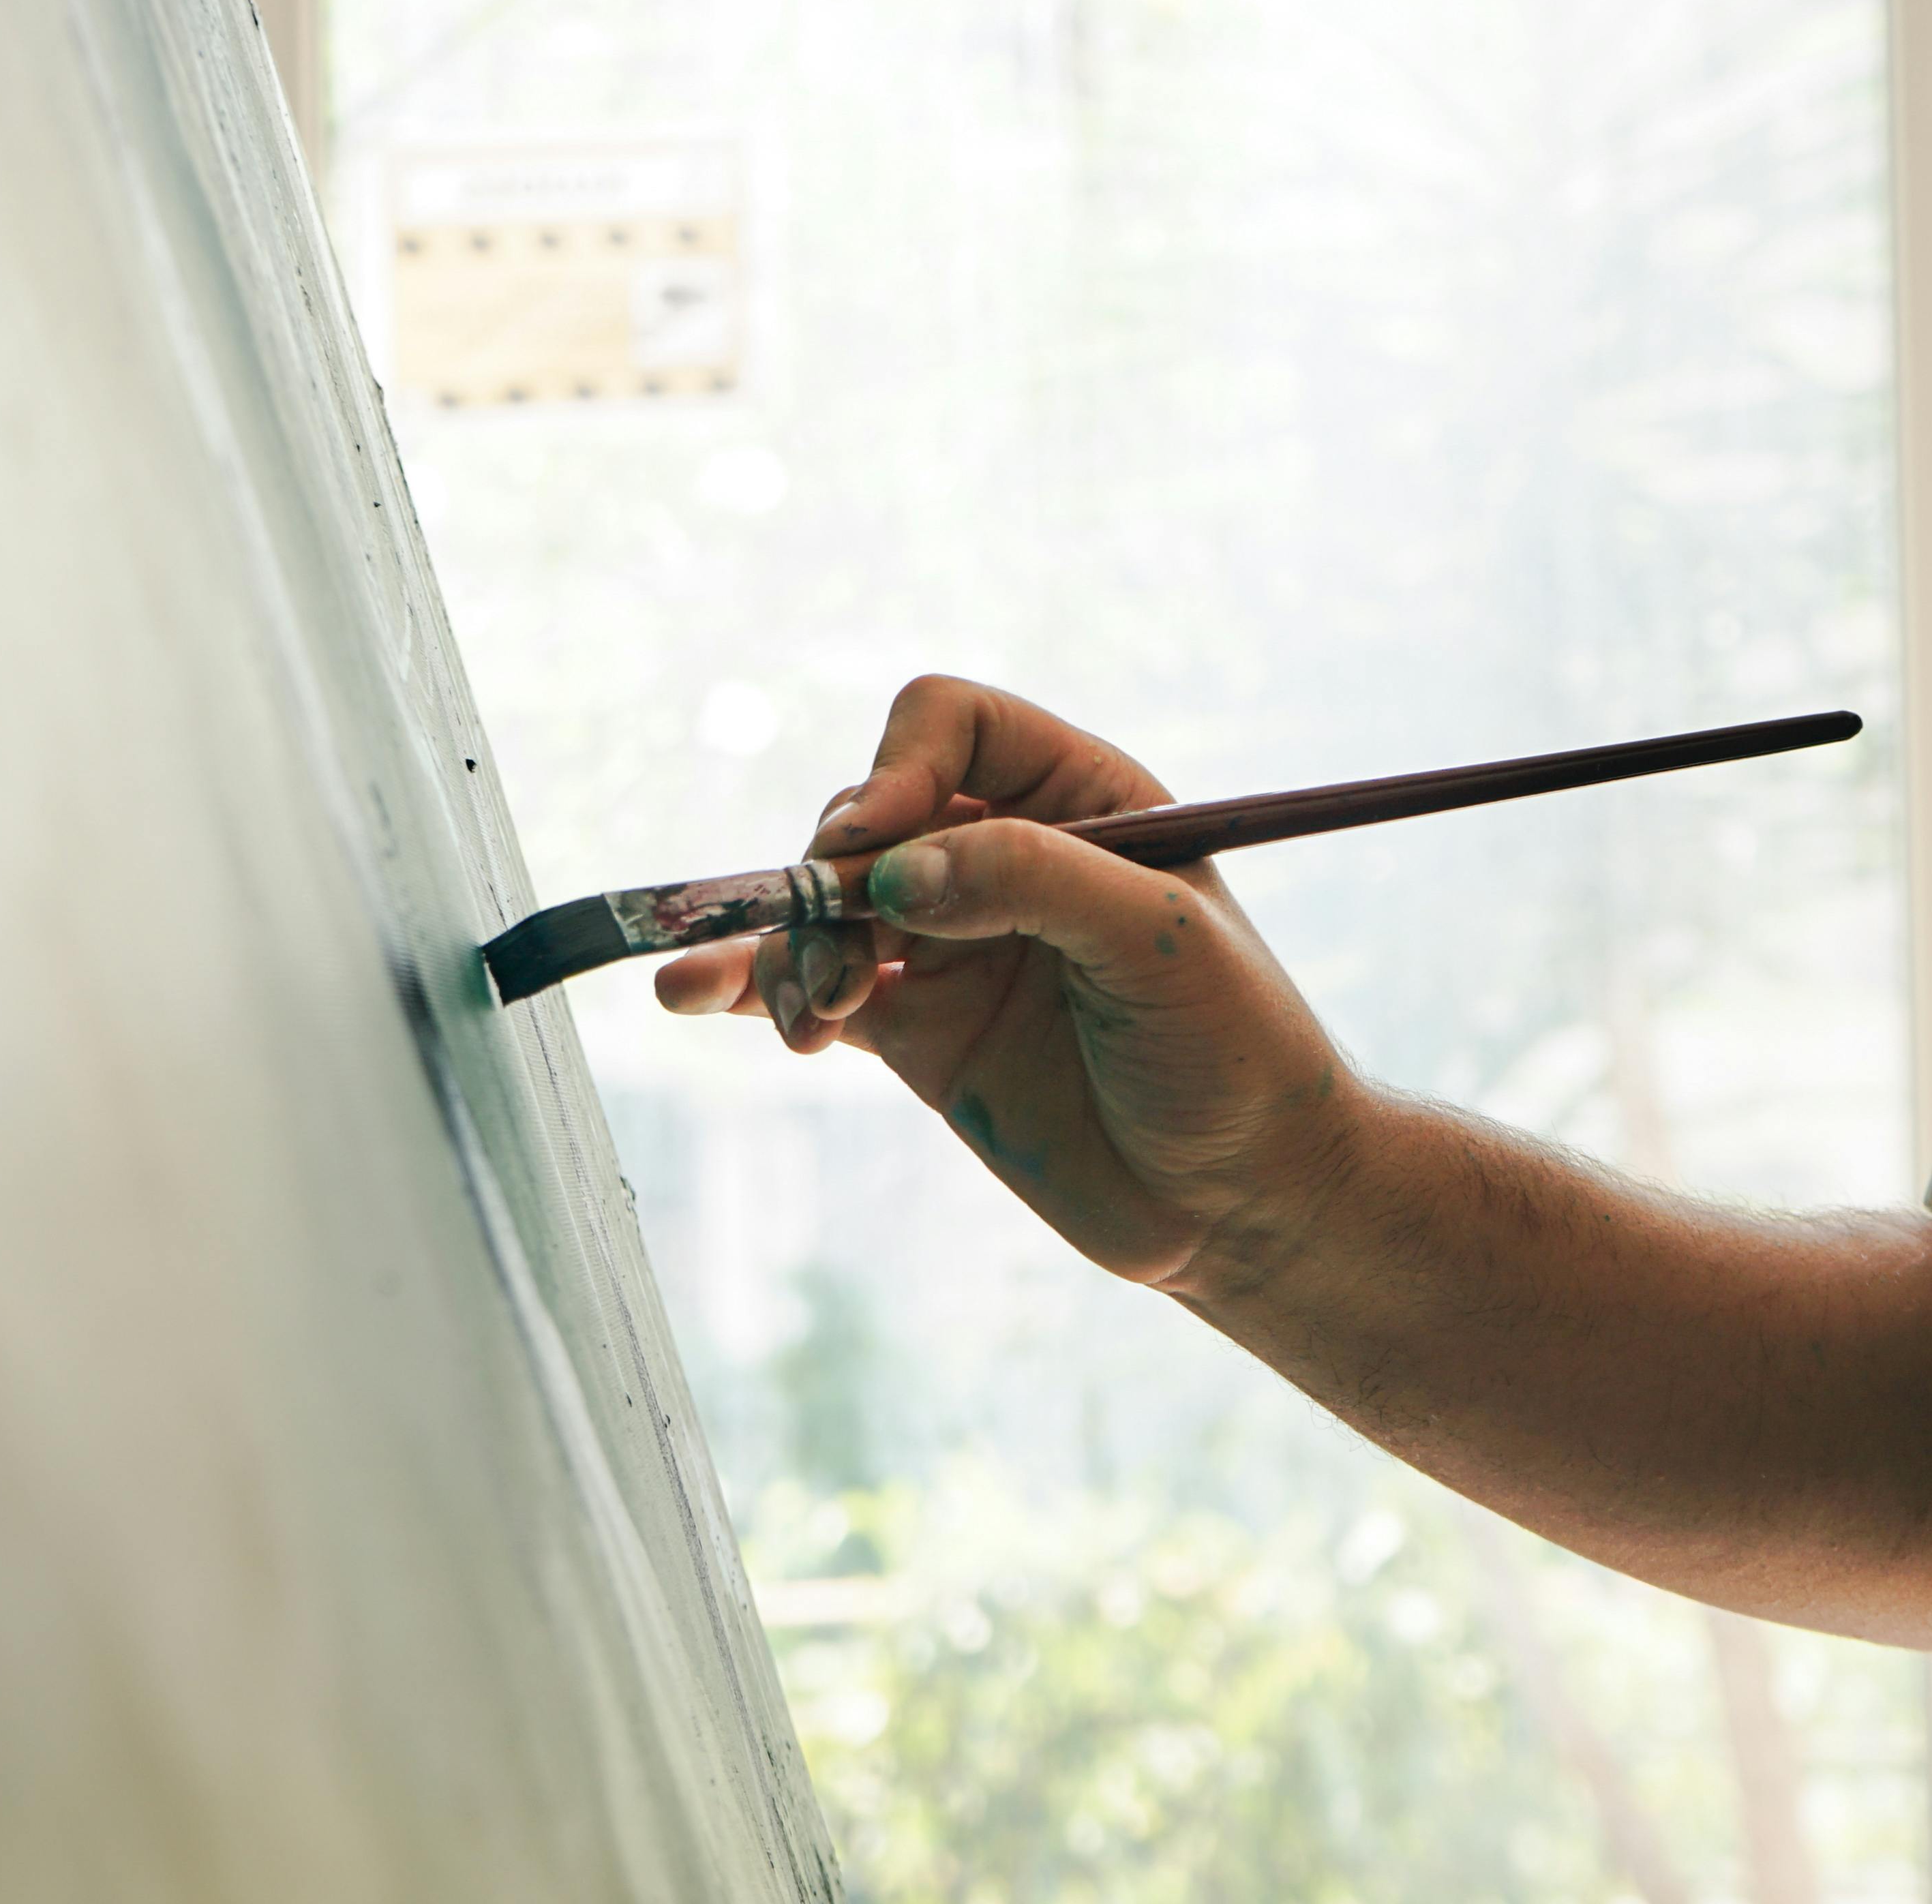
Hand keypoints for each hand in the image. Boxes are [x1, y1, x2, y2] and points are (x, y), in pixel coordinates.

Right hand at [654, 676, 1354, 1293]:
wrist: (1243, 1203)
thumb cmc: (1236, 1052)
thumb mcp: (1158, 944)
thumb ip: (1029, 882)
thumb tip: (894, 872)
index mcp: (1078, 798)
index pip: (949, 727)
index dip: (898, 769)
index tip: (877, 845)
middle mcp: (1002, 858)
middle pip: (864, 818)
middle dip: (830, 877)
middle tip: (848, 956)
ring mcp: (950, 947)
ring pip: (823, 909)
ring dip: (791, 949)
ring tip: (812, 1019)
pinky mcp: (916, 1034)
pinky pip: (811, 990)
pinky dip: (748, 989)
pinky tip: (688, 993)